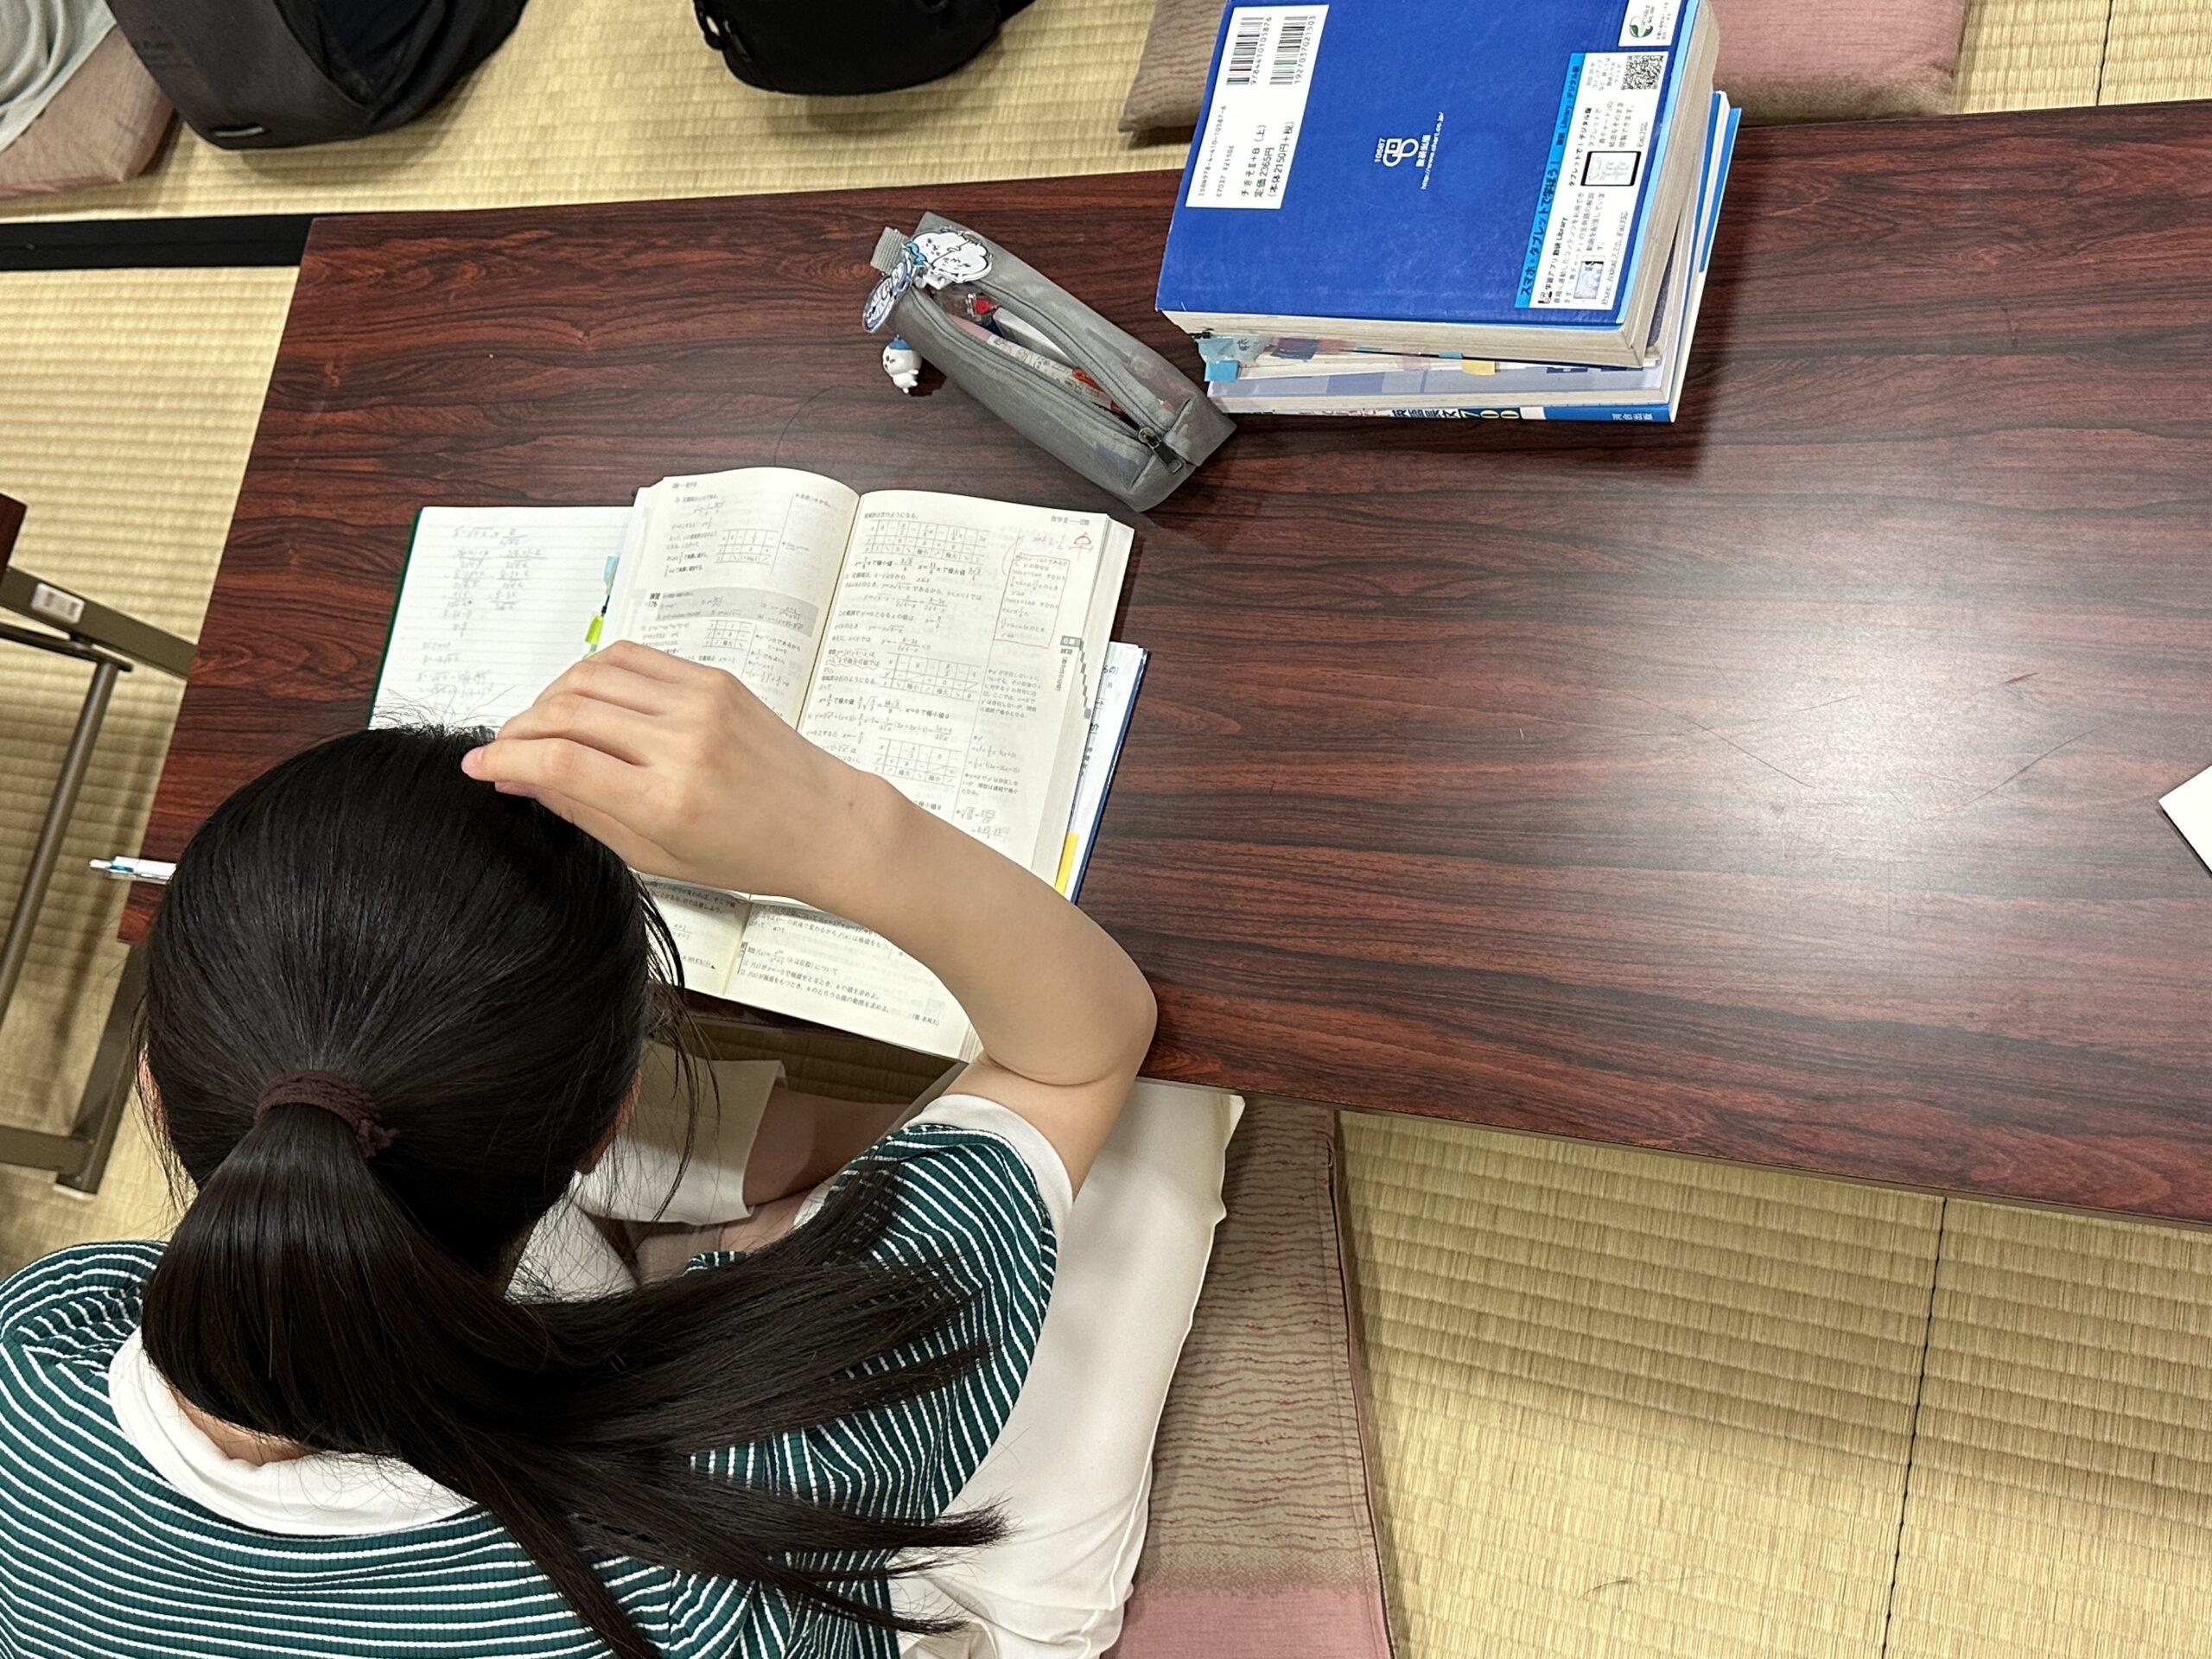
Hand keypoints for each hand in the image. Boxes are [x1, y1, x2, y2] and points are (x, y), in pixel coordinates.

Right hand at [461, 641, 889, 903]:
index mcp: (668, 799)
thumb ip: (583, 811)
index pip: (560, 763)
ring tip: (541, 726)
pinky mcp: (713, 679)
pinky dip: (592, 673)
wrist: (825, 822)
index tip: (479, 767)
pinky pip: (633, 658)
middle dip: (519, 729)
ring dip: (549, 696)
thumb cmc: (750, 851)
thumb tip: (519, 781)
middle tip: (505, 750)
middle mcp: (683, 744)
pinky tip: (582, 698)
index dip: (505, 761)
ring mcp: (700, 703)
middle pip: (566, 713)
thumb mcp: (657, 855)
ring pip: (591, 675)